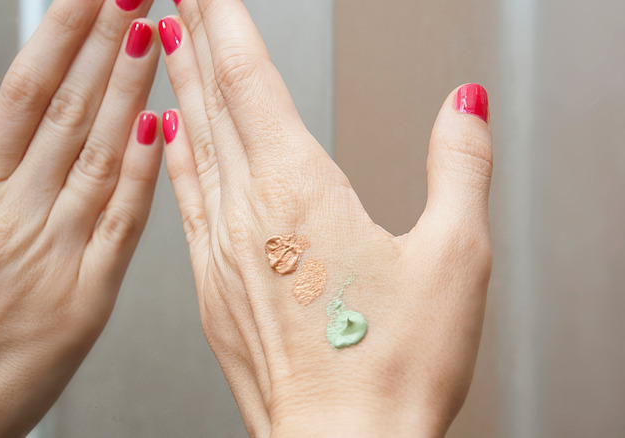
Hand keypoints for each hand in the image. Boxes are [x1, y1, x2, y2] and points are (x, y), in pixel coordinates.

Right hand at [0, 0, 161, 434]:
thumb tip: (6, 124)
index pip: (26, 89)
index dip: (62, 35)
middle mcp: (14, 213)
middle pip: (68, 108)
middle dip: (104, 41)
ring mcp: (53, 250)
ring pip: (101, 153)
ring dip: (130, 90)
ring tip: (153, 35)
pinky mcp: (87, 294)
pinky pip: (122, 221)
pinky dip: (143, 173)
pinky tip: (161, 131)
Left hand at [160, 2, 492, 435]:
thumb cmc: (390, 368)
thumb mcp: (454, 258)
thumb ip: (458, 169)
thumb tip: (462, 108)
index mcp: (300, 195)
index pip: (251, 80)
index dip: (224, 22)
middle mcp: (248, 216)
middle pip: (213, 103)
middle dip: (192, 38)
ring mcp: (220, 254)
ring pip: (193, 146)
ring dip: (179, 88)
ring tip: (163, 44)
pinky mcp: (212, 291)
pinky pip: (186, 202)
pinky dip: (176, 159)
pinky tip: (168, 140)